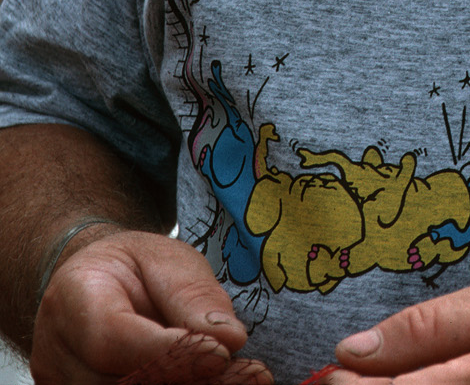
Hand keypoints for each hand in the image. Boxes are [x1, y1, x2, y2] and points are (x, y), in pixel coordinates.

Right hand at [31, 228, 271, 384]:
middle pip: (120, 383)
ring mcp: (62, 384)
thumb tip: (230, 339)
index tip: (220, 355)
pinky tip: (208, 380)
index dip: (165, 352)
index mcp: (73, 296)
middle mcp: (57, 350)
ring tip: (240, 377)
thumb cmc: (134, 267)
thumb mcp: (167, 260)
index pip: (111, 338)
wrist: (98, 282)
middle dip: (187, 379)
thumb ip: (193, 297)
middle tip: (249, 375)